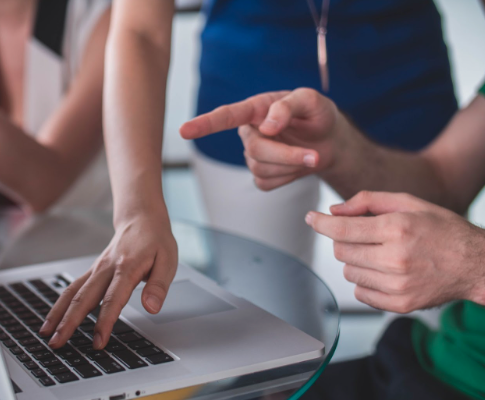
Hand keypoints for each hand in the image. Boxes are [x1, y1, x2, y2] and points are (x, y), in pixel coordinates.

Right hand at [40, 213, 177, 348]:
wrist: (141, 218)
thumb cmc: (156, 241)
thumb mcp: (168, 261)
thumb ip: (158, 286)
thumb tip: (151, 308)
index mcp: (127, 267)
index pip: (113, 299)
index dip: (105, 322)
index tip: (98, 341)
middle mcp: (106, 268)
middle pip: (84, 298)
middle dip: (69, 322)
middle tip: (58, 343)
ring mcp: (96, 269)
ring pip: (72, 292)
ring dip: (58, 314)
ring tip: (46, 334)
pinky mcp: (92, 271)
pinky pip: (72, 288)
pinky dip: (60, 304)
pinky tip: (52, 319)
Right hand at [180, 88, 348, 190]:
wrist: (330, 141)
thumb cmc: (318, 115)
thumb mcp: (311, 101)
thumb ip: (288, 106)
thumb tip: (267, 126)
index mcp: (256, 109)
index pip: (226, 116)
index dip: (204, 124)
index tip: (184, 131)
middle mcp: (250, 131)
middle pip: (255, 150)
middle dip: (286, 155)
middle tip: (313, 156)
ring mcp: (253, 155)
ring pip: (261, 169)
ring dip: (291, 166)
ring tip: (310, 155)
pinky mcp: (261, 175)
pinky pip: (266, 183)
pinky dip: (287, 178)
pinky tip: (296, 167)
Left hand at [306, 191, 484, 312]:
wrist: (475, 264)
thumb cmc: (442, 230)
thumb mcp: (409, 203)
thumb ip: (367, 201)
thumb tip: (334, 211)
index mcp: (397, 229)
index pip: (342, 229)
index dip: (321, 223)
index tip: (311, 218)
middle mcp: (395, 259)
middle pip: (341, 251)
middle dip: (345, 240)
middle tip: (364, 235)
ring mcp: (397, 285)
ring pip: (348, 272)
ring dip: (356, 261)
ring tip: (380, 253)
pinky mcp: (400, 305)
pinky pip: (360, 293)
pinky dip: (365, 282)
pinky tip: (384, 271)